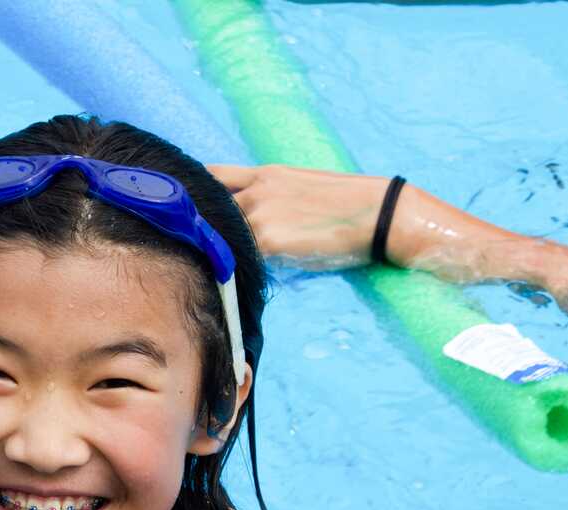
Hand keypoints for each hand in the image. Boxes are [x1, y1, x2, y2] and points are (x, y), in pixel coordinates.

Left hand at [210, 164, 389, 269]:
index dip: (199, 192)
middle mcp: (256, 191)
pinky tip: (232, 275)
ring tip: (211, 265)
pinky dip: (233, 266)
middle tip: (193, 242)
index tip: (188, 205)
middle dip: (202, 226)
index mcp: (264, 174)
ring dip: (217, 250)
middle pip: (209, 209)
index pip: (213, 176)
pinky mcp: (269, 242)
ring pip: (222, 236)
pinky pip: (239, 257)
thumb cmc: (347, 201)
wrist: (379, 214)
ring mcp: (259, 216)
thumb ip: (270, 194)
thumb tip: (250, 213)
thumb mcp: (302, 183)